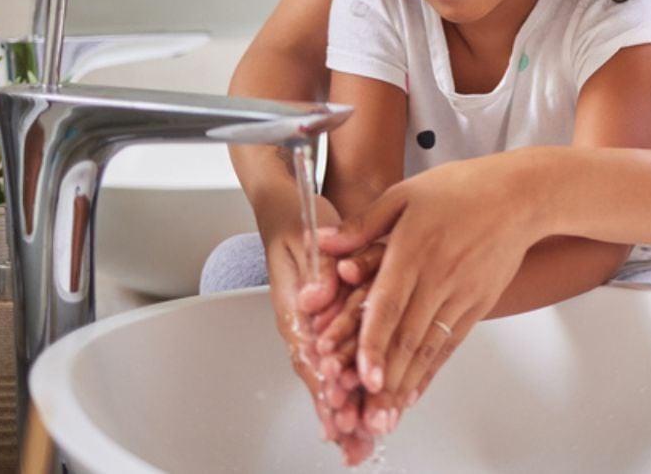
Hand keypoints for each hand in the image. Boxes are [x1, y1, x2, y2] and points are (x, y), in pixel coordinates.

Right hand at [260, 222, 376, 461]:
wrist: (291, 209)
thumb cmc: (300, 221)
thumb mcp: (308, 238)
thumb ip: (315, 272)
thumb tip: (314, 300)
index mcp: (295, 306)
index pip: (309, 353)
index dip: (325, 382)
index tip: (340, 406)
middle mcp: (302, 322)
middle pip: (317, 376)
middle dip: (336, 411)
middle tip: (354, 441)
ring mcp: (313, 326)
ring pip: (328, 375)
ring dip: (343, 409)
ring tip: (359, 442)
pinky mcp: (327, 323)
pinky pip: (337, 363)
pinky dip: (349, 389)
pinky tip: (360, 412)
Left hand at [319, 150, 546, 406]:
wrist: (520, 197)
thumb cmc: (462, 189)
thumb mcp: (405, 194)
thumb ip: (364, 224)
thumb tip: (325, 242)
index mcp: (413, 249)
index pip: (389, 304)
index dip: (373, 342)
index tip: (362, 373)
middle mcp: (437, 277)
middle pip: (408, 336)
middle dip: (386, 377)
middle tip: (368, 410)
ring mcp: (460, 294)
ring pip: (428, 346)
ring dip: (406, 382)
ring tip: (387, 412)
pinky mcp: (476, 304)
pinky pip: (450, 344)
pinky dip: (431, 370)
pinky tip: (415, 391)